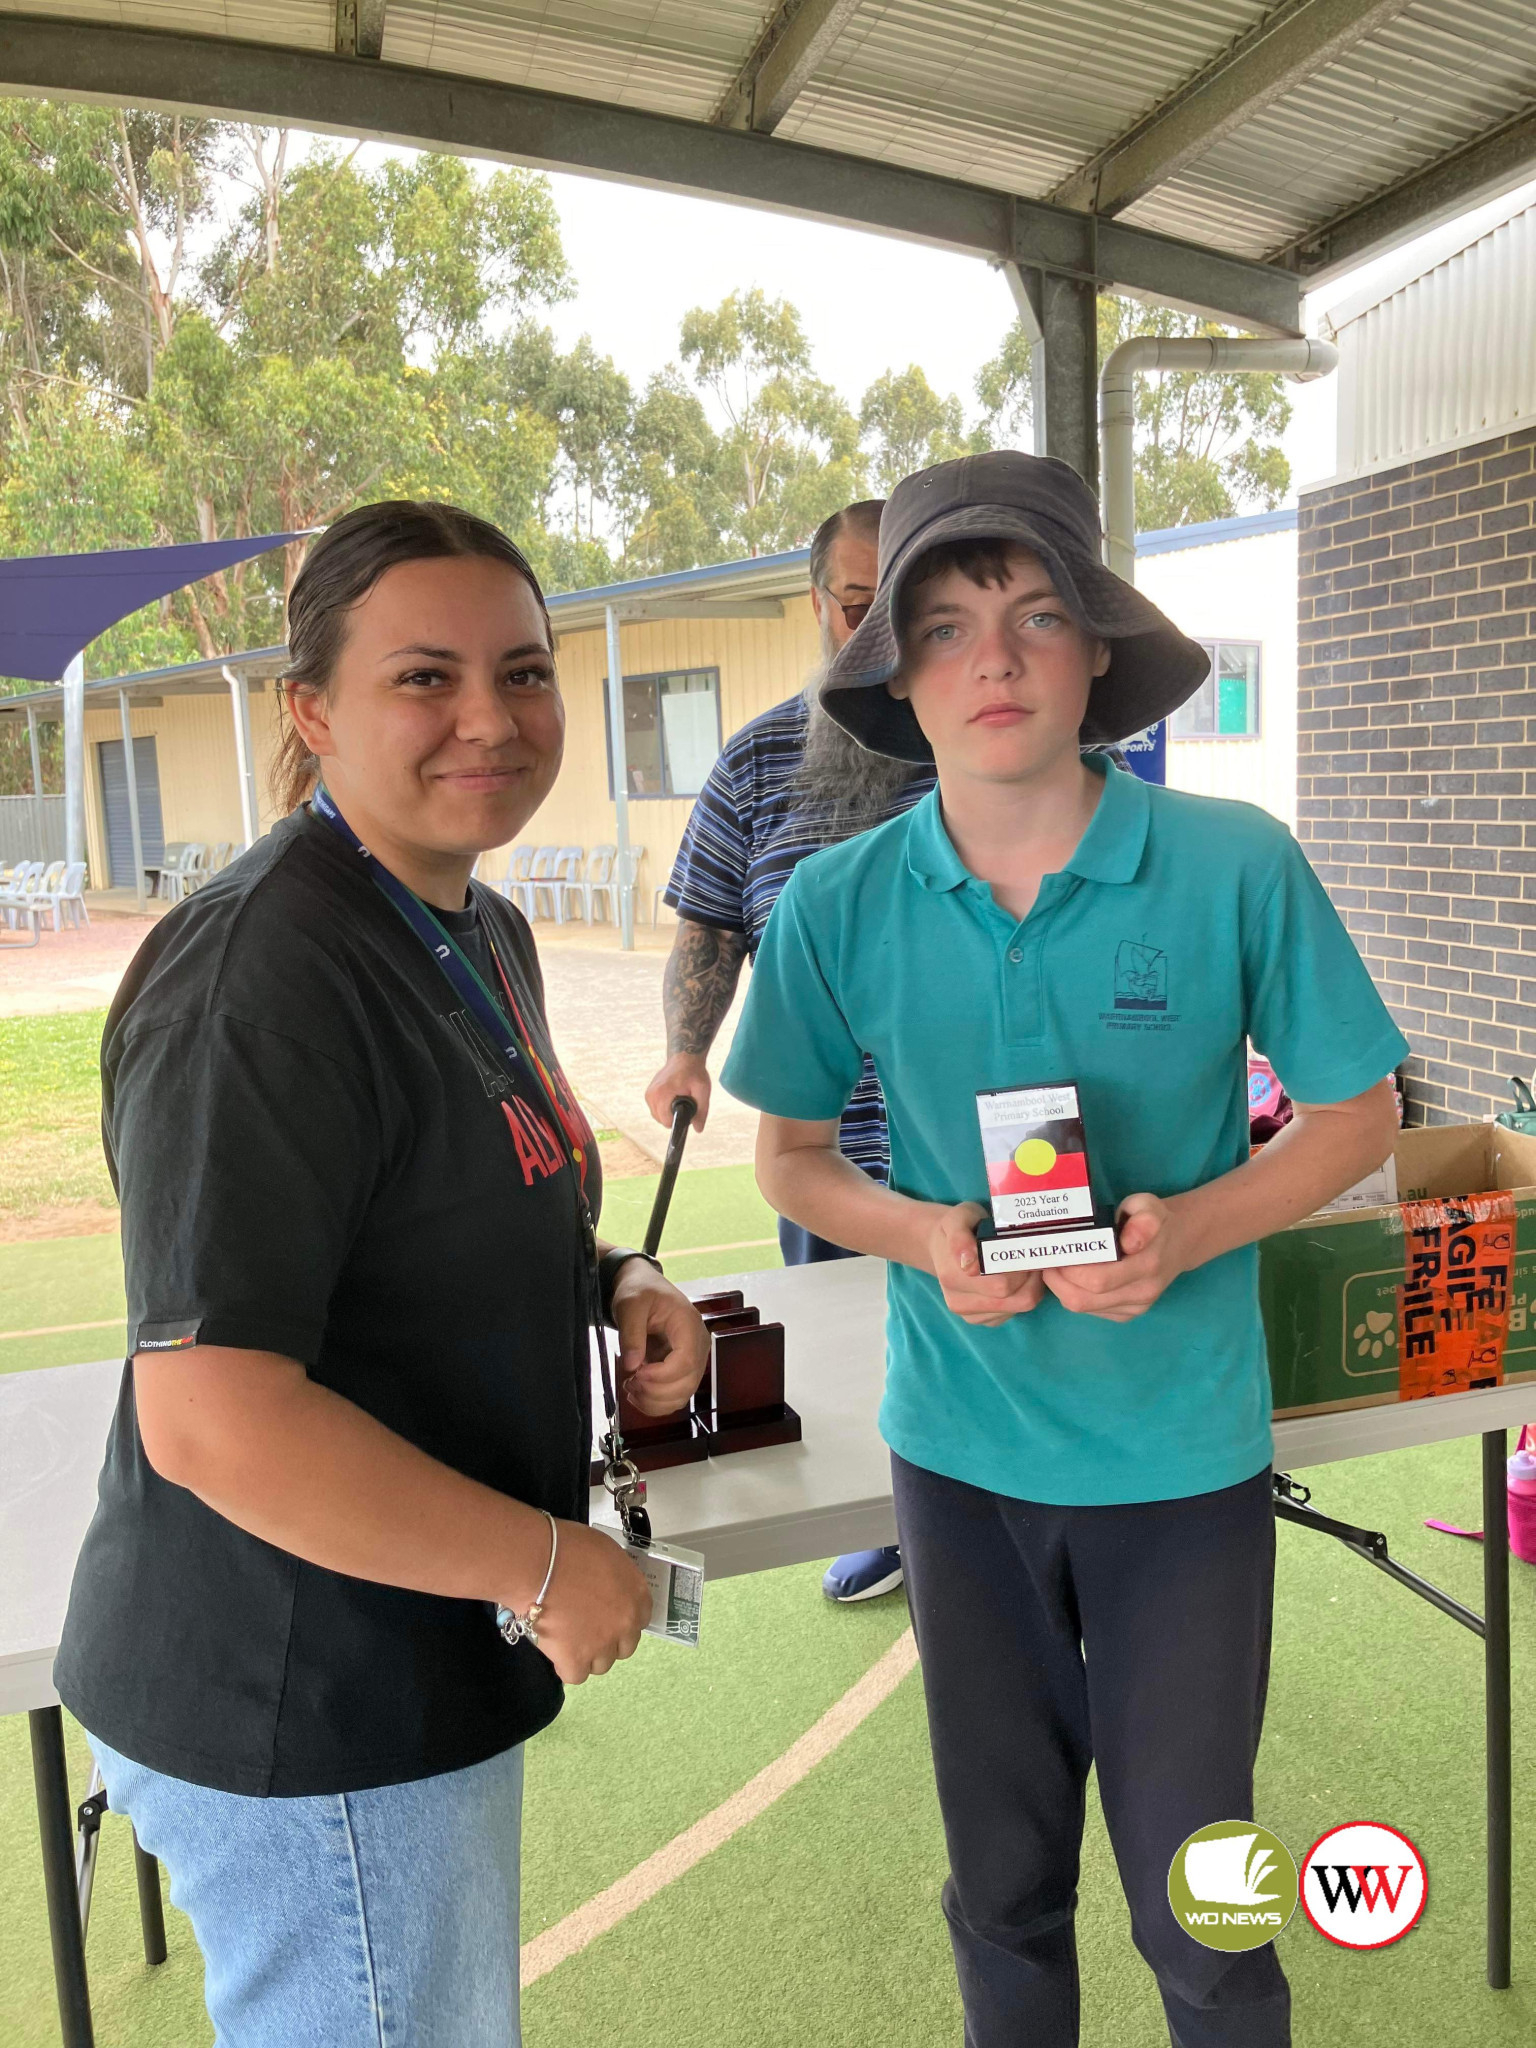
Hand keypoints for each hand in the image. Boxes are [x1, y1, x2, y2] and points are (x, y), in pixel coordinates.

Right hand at [526, 1520, 651, 1683]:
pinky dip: (566, 1665)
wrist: (538, 1564)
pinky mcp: (575, 1660)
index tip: (606, 1614)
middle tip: (586, 1627)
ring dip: (588, 1654)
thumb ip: (615, 1577)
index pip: (641, 1618)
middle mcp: (625, 1623)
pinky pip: (575, 1674)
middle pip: (624, 1647)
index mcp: (637, 1594)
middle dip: (608, 1640)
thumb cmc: (568, 1547)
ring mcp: (602, 1645)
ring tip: (567, 1637)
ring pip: (601, 1664)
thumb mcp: (606, 1553)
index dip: (622, 1618)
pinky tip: (556, 1649)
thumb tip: (608, 1586)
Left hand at [610, 1259, 709, 1415]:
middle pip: (687, 1383)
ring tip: (631, 1388)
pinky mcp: (681, 1370)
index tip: (636, 1374)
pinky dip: (656, 1403)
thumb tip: (631, 1365)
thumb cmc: (640, 1290)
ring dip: (654, 1401)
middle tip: (629, 1383)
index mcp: (689, 1325)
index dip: (661, 1375)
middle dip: (655, 1391)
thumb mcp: (630, 1304)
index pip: (686, 1361)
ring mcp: (692, 1359)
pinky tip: (637, 1395)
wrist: (643, 1287)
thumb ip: (631, 1334)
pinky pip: (675, 1396)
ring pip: (682, 1395)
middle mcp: (697, 1345)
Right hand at [645, 1054, 711, 1131]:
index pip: (666, 1121)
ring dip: (669, 1113)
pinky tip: (673, 1099)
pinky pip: (655, 1109)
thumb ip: (702, 1111)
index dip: (679, 1120)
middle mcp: (652, 1094)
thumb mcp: (703, 1091)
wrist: (685, 1057)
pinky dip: (664, 1108)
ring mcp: (648, 1093)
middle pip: (661, 1120)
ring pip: (657, 1116)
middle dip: (674, 1116)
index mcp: (662, 1094)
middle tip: (686, 1103)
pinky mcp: (648, 1093)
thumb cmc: (694, 1073)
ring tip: (680, 1100)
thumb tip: (698, 1129)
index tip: (688, 1111)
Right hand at [928, 1200, 1043, 1326]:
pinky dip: (1022, 1294)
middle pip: (1015, 1299)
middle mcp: (958, 1302)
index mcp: (952, 1276)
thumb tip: (968, 1264)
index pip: (1002, 1284)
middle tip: (1031, 1255)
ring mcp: (970, 1315)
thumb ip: (960, 1238)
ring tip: (1025, 1264)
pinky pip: (1015, 1313)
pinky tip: (1017, 1278)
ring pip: (1019, 1307)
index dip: (1022, 1267)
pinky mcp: (982, 1321)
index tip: (1027, 1248)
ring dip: (1030, 1285)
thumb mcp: (959, 1217)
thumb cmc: (958, 1226)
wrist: (943, 1244)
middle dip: (1030, 1276)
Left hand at [1041, 1192, 1192, 1321]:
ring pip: (1082, 1307)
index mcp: (1147, 1264)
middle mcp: (1143, 1292)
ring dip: (1062, 1288)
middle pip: (1082, 1299)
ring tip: (1057, 1266)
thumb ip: (1142, 1219)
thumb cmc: (1154, 1219)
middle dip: (1057, 1280)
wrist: (1178, 1242)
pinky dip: (1074, 1294)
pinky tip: (1073, 1277)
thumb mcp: (1148, 1206)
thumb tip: (1130, 1242)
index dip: (1068, 1269)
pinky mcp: (1128, 1315)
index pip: (1097, 1280)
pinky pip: (1090, 1310)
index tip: (1056, 1250)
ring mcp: (1136, 1307)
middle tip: (1050, 1258)